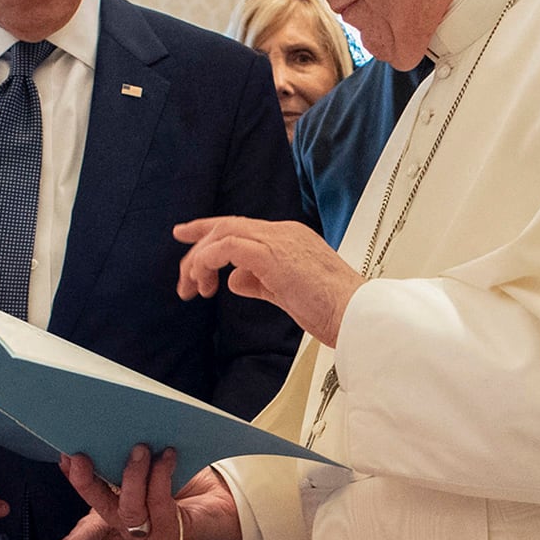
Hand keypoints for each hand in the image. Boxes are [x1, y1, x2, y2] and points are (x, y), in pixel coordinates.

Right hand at [57, 446, 245, 539]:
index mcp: (119, 503)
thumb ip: (133, 451)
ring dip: (133, 476)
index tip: (65, 454)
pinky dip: (161, 477)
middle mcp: (128, 522)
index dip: (75, 477)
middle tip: (82, 455)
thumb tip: (116, 425)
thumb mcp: (154, 461)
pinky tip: (168, 456)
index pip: (91, 492)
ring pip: (129, 509)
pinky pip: (158, 505)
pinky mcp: (169, 532)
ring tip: (141, 448)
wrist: (224, 500)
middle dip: (86, 482)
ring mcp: (147, 531)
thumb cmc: (187, 479)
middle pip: (100, 505)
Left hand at [172, 218, 362, 344]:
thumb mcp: (286, 293)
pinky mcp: (272, 254)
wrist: (355, 312)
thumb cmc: (331, 308)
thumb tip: (234, 279)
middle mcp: (282, 232)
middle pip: (226, 226)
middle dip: (197, 249)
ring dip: (200, 261)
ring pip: (223, 233)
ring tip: (195, 287)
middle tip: (184, 279)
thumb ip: (259, 282)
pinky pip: (228, 247)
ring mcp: (278, 239)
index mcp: (289, 237)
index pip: (241, 227)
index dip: (208, 230)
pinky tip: (207, 282)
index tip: (185, 236)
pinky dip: (210, 261)